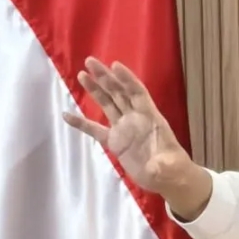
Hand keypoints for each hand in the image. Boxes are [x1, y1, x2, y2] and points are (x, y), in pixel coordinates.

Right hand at [63, 58, 210, 216]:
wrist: (168, 178)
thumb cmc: (172, 169)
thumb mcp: (169, 167)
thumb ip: (161, 165)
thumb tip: (155, 168)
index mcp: (150, 117)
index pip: (137, 93)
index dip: (127, 79)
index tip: (115, 66)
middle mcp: (135, 118)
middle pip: (119, 93)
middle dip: (106, 77)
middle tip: (90, 61)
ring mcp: (124, 128)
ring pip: (108, 104)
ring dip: (96, 89)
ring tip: (82, 74)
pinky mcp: (115, 142)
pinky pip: (95, 130)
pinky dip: (81, 123)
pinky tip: (66, 115)